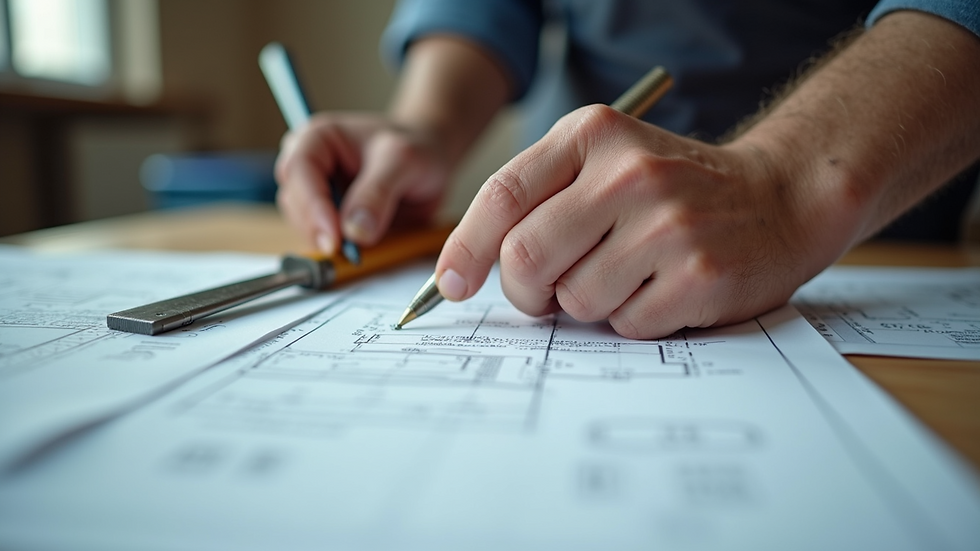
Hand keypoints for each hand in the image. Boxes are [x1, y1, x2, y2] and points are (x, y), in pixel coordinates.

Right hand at [275, 112, 450, 253]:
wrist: (429, 160)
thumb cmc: (416, 148)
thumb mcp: (403, 162)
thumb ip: (378, 192)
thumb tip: (354, 231)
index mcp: (319, 137)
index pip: (299, 170)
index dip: (313, 206)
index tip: (335, 237)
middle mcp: (308, 162)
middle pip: (294, 200)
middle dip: (317, 227)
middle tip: (345, 251)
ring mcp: (315, 190)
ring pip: (303, 222)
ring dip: (326, 239)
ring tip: (357, 249)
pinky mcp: (327, 215)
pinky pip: (321, 236)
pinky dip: (336, 247)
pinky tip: (356, 249)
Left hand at [434, 105, 854, 338]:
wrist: (779, 197)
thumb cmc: (674, 189)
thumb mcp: (606, 163)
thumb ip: (540, 199)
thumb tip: (466, 269)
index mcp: (594, 135)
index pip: (503, 195)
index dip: (465, 247)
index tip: (451, 284)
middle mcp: (630, 173)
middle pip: (526, 257)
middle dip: (523, 290)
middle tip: (542, 294)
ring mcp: (668, 224)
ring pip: (574, 299)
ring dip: (586, 304)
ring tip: (626, 276)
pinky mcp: (699, 275)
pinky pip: (625, 324)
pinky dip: (631, 319)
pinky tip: (660, 289)